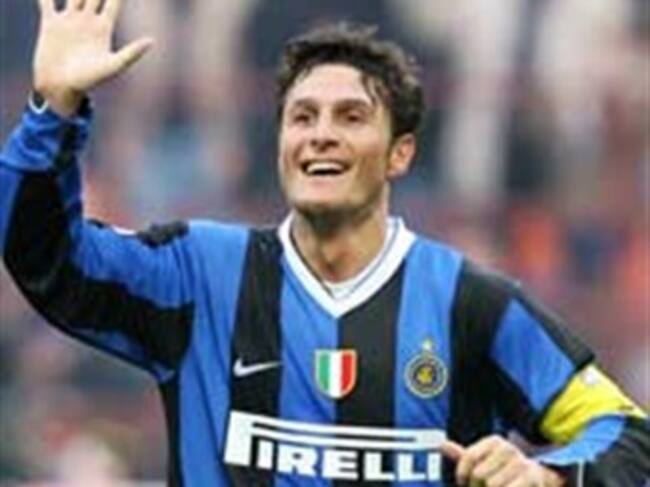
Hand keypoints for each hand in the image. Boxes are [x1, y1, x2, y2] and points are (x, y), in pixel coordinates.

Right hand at [33, 0, 153, 115]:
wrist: (61, 88)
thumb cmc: (88, 81)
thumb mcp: (112, 66)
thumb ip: (131, 53)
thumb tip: (152, 40)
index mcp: (103, 29)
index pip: (114, 2)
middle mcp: (87, 22)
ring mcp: (69, 21)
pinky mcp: (50, 25)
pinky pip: (47, 2)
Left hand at [441, 436, 564, 486]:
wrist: (539, 481)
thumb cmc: (504, 474)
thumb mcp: (484, 463)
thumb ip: (464, 457)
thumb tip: (441, 444)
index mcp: (494, 441)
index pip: (467, 458)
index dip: (463, 476)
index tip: (465, 482)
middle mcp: (508, 447)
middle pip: (479, 474)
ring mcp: (521, 462)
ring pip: (492, 485)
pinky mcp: (532, 477)